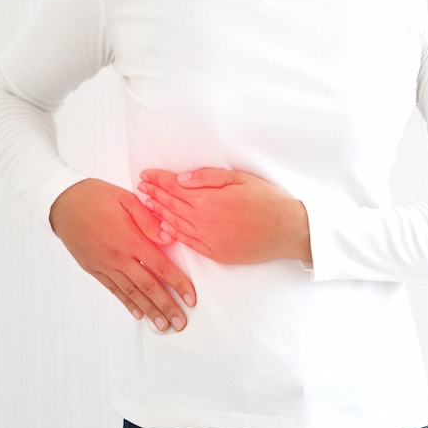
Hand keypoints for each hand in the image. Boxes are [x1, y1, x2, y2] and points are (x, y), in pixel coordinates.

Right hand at [49, 178, 195, 331]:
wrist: (62, 202)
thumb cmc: (96, 197)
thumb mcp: (127, 200)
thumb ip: (149, 220)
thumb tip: (169, 238)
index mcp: (131, 240)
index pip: (160, 267)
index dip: (178, 284)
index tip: (190, 298)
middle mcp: (119, 258)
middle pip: (148, 287)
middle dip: (167, 306)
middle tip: (180, 322)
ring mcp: (105, 265)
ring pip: (132, 293)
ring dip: (149, 311)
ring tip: (163, 325)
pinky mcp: (94, 268)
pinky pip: (114, 290)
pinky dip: (127, 303)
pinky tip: (138, 313)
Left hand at [136, 167, 308, 265]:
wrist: (285, 230)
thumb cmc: (266, 201)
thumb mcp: (239, 179)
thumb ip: (208, 178)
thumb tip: (183, 179)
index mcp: (208, 200)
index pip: (175, 187)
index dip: (159, 180)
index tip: (146, 175)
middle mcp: (203, 221)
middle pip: (171, 205)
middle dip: (154, 194)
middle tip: (141, 187)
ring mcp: (207, 239)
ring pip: (176, 224)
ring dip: (159, 213)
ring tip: (147, 204)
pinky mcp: (214, 253)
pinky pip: (188, 242)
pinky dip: (174, 233)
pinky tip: (165, 227)